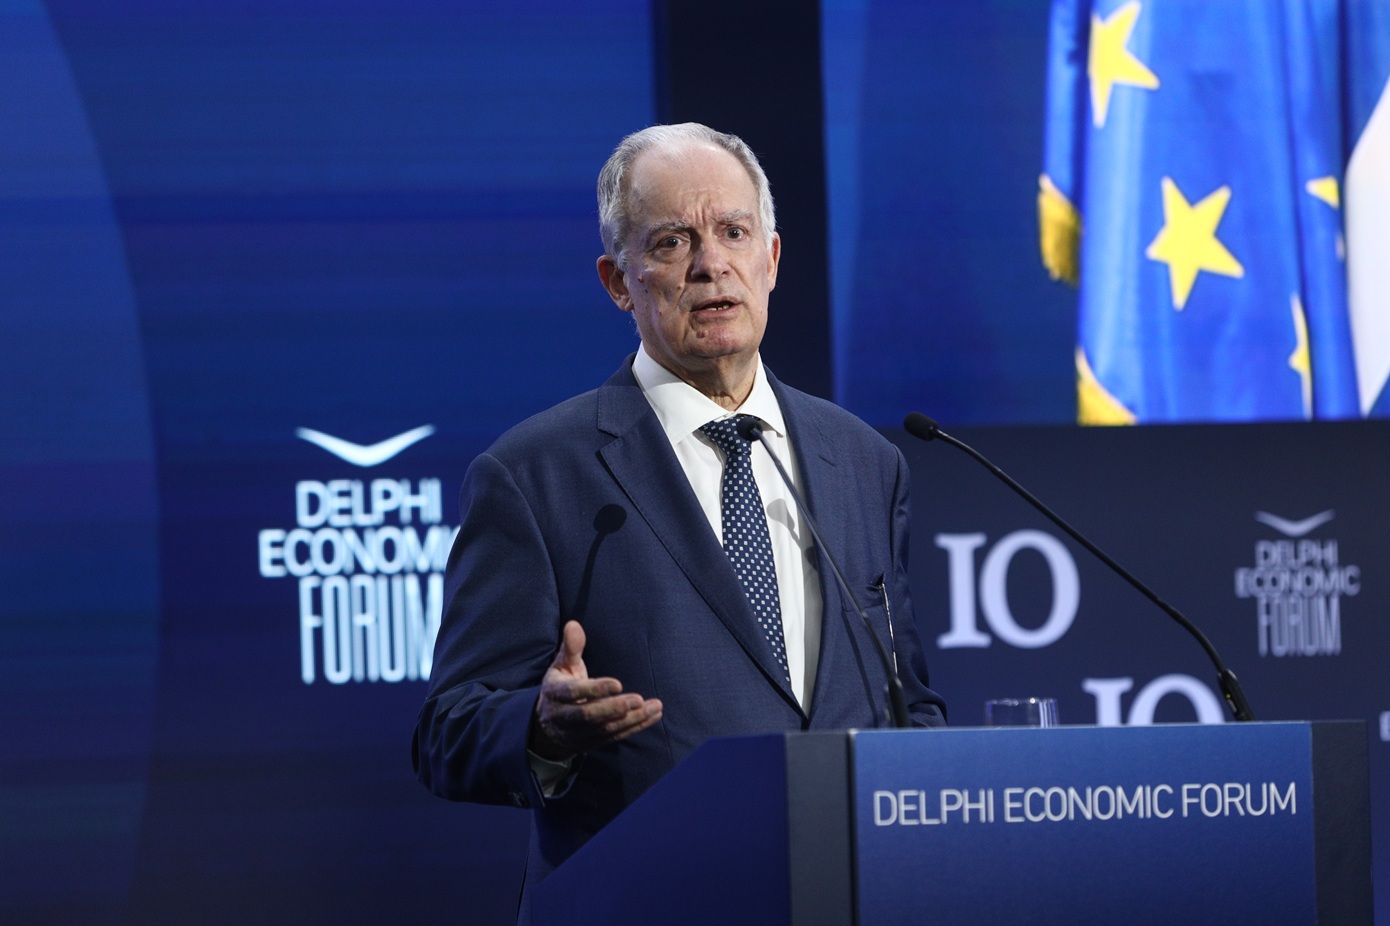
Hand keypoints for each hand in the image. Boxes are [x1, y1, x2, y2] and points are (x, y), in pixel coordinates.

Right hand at [529, 621, 662, 760]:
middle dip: (614, 709)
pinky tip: (654, 716)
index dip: (595, 689)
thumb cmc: (561, 685)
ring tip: (654, 707)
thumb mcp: (562, 665)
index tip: (618, 684)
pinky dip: (636, 727)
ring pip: (605, 729)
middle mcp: (562, 717)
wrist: (548, 724)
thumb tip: (573, 624)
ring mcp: (576, 734)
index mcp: (554, 694)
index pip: (572, 693)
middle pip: (588, 716)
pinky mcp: (591, 744)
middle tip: (638, 699)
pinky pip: (615, 737)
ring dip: (631, 719)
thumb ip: (571, 647)